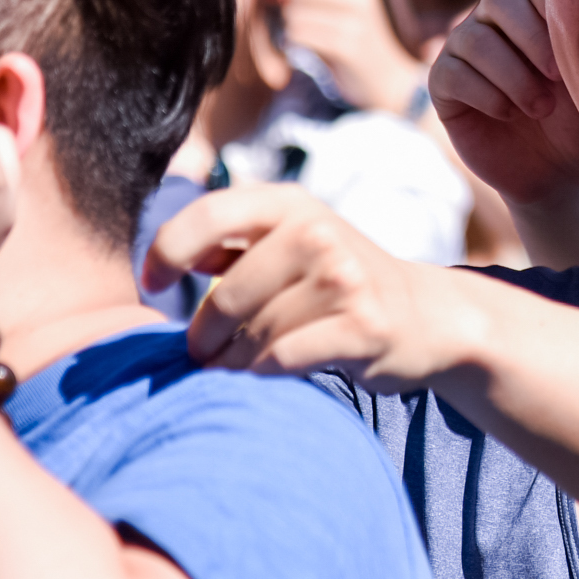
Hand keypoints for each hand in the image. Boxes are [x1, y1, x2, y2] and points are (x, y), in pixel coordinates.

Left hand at [145, 185, 457, 389]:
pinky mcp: (363, 326)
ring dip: (231, 361)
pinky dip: (261, 374)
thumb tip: (166, 256)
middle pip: (226, 295)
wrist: (427, 316)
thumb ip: (233, 242)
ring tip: (232, 367)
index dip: (165, 252)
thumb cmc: (339, 283)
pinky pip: (282, 359)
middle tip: (201, 353)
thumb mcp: (292, 242)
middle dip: (203, 335)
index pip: (209, 215)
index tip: (151, 286)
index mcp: (292, 203)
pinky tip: (262, 375)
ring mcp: (345, 278)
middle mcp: (319, 231)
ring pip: (254, 334)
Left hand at [276, 0, 424, 114]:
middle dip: (286, 7)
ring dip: (291, 28)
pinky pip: (300, 35)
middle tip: (300, 22)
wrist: (387, 80)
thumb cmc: (354, 39)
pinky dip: (295, 44)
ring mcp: (355, 20)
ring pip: (294, 13)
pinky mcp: (347, 46)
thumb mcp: (341, 4)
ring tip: (310, 37)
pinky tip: (310, 50)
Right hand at [428, 0, 578, 204]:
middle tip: (558, 77)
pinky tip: (509, 114)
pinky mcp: (443, 82)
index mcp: (535, 6)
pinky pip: (451, 73)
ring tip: (541, 107)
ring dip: (512, 75)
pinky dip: (485, 95)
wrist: (558, 167)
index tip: (576, 52)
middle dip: (530, 38)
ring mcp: (464, 48)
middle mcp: (495, 18)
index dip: (555, 13)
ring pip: (473, 39)